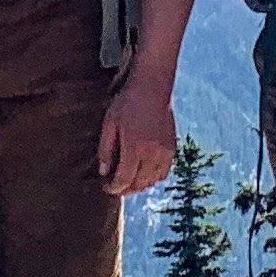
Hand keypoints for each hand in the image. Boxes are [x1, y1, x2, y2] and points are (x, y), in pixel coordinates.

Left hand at [96, 72, 176, 194]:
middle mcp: (152, 153)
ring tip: (129, 183)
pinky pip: (164, 172)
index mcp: (135, 148)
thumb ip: (105, 149)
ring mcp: (165, 152)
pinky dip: (154, 178)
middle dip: (126, 190)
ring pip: (153, 181)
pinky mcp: (172, 148)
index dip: (114, 188)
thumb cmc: (127, 103)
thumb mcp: (109, 124)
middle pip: (139, 183)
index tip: (106, 188)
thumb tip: (103, 172)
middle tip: (115, 188)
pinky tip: (144, 174)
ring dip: (140, 186)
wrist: (153, 87)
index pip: (124, 179)